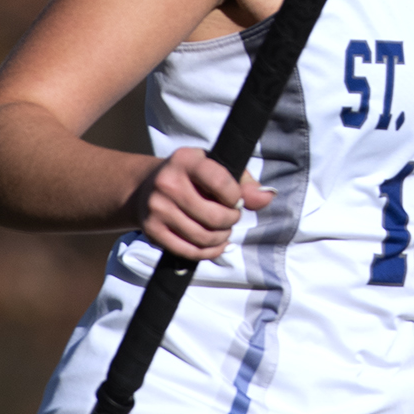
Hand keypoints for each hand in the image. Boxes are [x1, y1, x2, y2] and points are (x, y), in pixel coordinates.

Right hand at [130, 144, 269, 260]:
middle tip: (231, 216)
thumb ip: (245, 182)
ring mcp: (157, 209)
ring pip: (203, 237)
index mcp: (186, 160)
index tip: (235, 199)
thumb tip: (268, 197)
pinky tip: (216, 245)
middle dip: (231, 220)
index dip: (236, 197)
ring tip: (223, 230)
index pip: (221, 183)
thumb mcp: (217, 168)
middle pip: (214, 217)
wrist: (146, 187)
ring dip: (221, 237)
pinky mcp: (151, 230)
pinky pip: (188, 251)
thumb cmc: (193, 177)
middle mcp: (167, 183)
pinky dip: (209, 252)